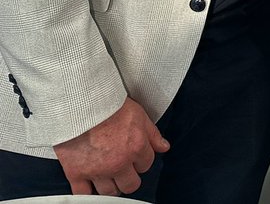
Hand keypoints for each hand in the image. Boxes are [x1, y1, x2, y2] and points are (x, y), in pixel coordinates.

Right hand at [53, 96, 169, 195]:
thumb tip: (164, 147)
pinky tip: (90, 187)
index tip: (134, 156)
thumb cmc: (109, 106)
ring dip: (111, 186)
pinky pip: (83, 195)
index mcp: (136, 148)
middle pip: (131, 184)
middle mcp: (119, 162)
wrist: (81, 104)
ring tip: (108, 176)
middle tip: (123, 170)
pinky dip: (87, 194)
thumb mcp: (139, 115)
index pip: (146, 165)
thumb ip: (152, 134)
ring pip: (110, 192)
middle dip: (129, 178)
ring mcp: (97, 170)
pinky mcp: (76, 173)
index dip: (141, 160)